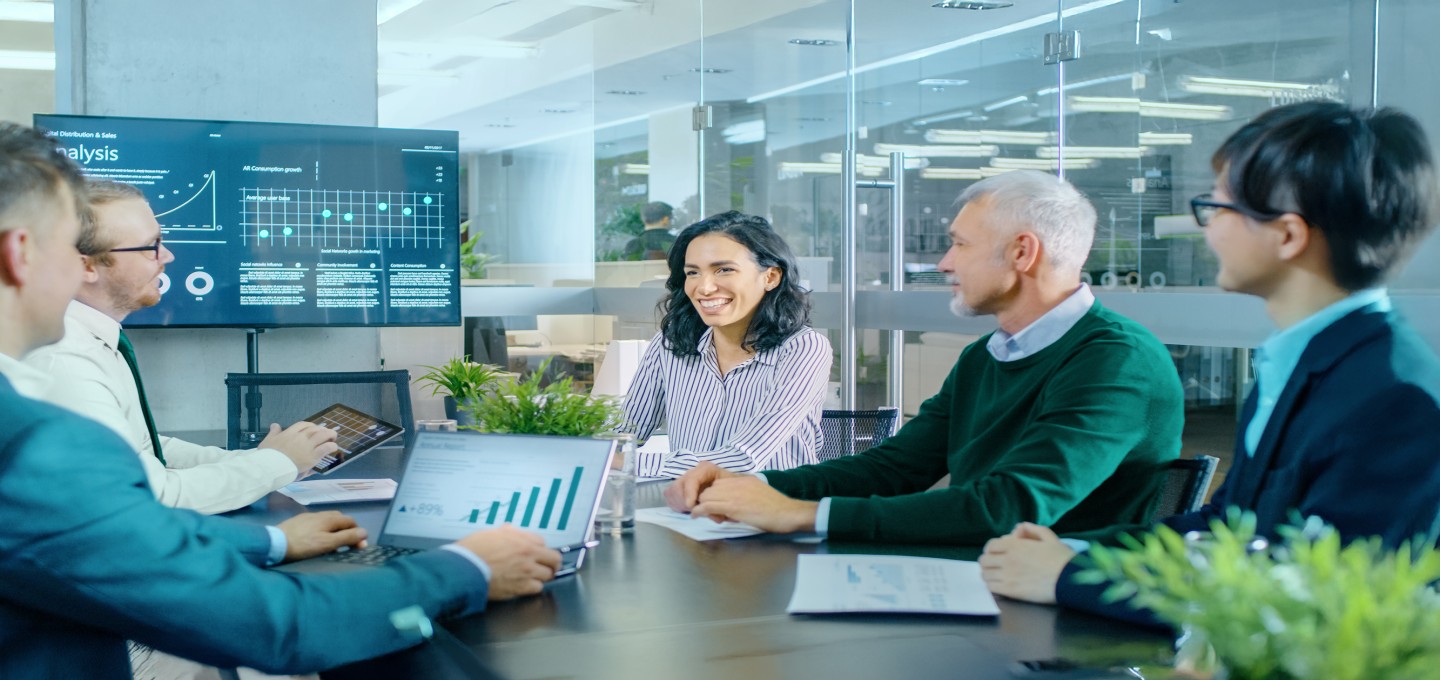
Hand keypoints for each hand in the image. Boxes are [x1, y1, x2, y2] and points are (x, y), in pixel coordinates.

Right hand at [259, 421, 339, 476]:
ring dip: (330, 435)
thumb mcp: (267, 440)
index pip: (303, 424)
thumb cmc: (268, 455)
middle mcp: (300, 437)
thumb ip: (273, 432)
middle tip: (325, 434)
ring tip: (333, 438)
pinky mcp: (312, 456)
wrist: (270, 467)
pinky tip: (333, 447)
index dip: (310, 425)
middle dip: (322, 429)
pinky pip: (326, 448)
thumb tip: (275, 425)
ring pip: (323, 435)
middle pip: (315, 428)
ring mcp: (307, 446)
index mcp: (289, 433)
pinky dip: (332, 446)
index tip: (313, 428)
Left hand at [278, 511, 367, 560]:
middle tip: (347, 545)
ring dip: (335, 531)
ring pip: (328, 521)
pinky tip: (316, 540)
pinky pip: (317, 524)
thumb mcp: (328, 544)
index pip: (351, 521)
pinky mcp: (298, 522)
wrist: (275, 543)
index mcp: (330, 518)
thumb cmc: (304, 545)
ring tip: (333, 545)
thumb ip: (346, 537)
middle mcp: (321, 514)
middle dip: (347, 530)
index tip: (359, 547)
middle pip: (340, 519)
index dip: (358, 533)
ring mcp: (309, 517)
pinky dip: (323, 531)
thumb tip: (364, 532)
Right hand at [454, 525, 562, 600]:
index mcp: (522, 539)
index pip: (542, 542)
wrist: (466, 568)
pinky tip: (524, 586)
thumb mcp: (490, 533)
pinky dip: (532, 588)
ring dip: (541, 577)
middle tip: (547, 567)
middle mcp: (529, 555)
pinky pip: (537, 588)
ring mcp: (527, 572)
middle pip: (554, 559)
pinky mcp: (521, 588)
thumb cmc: (473, 550)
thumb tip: (510, 530)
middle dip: (551, 563)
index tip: (537, 553)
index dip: (539, 548)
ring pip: (547, 576)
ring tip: (532, 578)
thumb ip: (505, 532)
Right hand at [663, 461, 741, 512]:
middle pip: (679, 485)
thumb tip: (713, 517)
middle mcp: (693, 471)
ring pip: (672, 490)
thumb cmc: (731, 488)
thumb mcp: (729, 494)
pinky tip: (685, 509)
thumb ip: (720, 503)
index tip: (691, 506)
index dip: (689, 493)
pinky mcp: (680, 485)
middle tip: (693, 511)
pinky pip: (670, 494)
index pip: (691, 479)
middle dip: (684, 501)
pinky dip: (675, 503)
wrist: (731, 486)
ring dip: (679, 503)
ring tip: (690, 511)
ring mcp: (685, 478)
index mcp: (705, 469)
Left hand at [690, 476, 816, 533]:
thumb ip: (744, 495)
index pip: (718, 483)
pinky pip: (708, 505)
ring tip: (702, 516)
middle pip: (710, 488)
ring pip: (706, 495)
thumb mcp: (759, 494)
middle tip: (708, 513)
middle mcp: (737, 483)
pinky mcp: (733, 506)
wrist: (788, 513)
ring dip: (702, 506)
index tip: (713, 505)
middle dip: (706, 500)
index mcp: (744, 480)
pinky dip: (699, 511)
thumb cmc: (778, 509)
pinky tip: (696, 516)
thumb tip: (733, 507)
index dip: (713, 495)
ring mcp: (735, 493)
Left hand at [978, 522, 1075, 604]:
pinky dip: (992, 586)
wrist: (1069, 580)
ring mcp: (1008, 575)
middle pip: (984, 560)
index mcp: (1015, 545)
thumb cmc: (1061, 558)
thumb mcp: (1049, 538)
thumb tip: (1019, 527)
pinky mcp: (1010, 591)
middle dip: (988, 562)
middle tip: (994, 566)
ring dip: (989, 574)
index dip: (990, 549)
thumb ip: (1033, 530)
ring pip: (985, 575)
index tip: (994, 553)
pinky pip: (991, 588)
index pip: (990, 546)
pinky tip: (999, 586)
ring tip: (996, 576)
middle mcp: (1007, 559)